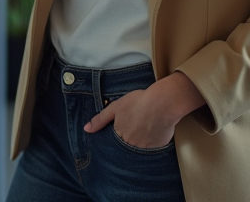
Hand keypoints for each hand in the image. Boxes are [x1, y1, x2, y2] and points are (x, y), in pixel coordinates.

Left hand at [83, 72, 203, 149]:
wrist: (163, 103)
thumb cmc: (139, 102)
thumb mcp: (116, 107)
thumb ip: (100, 119)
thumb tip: (86, 129)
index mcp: (119, 135)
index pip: (114, 141)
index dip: (118, 134)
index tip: (123, 128)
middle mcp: (130, 145)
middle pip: (126, 146)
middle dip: (128, 139)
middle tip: (136, 127)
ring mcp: (144, 149)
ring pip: (138, 149)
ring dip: (139, 141)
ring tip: (144, 128)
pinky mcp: (157, 149)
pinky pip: (152, 149)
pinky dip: (151, 142)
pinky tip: (154, 131)